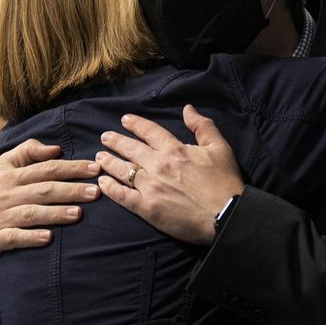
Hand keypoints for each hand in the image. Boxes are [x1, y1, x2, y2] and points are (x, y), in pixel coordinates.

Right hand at [0, 139, 100, 258]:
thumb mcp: (1, 163)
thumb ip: (28, 151)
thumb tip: (55, 148)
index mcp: (12, 175)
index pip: (46, 169)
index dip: (72, 168)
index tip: (95, 168)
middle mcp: (7, 194)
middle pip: (43, 190)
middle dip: (71, 190)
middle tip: (96, 191)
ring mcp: (0, 217)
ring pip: (31, 213)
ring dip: (55, 213)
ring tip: (79, 214)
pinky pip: (13, 238)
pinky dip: (30, 238)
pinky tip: (47, 238)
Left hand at [97, 105, 243, 244]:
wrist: (226, 215)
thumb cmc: (225, 182)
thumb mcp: (219, 147)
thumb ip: (202, 126)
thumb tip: (188, 109)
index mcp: (175, 150)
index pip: (150, 132)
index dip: (136, 124)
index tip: (125, 120)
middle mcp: (158, 165)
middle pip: (131, 149)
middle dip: (116, 141)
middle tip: (104, 137)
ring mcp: (150, 187)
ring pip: (123, 170)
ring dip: (109, 162)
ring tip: (99, 157)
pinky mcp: (147, 208)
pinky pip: (122, 196)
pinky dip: (110, 188)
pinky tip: (102, 182)